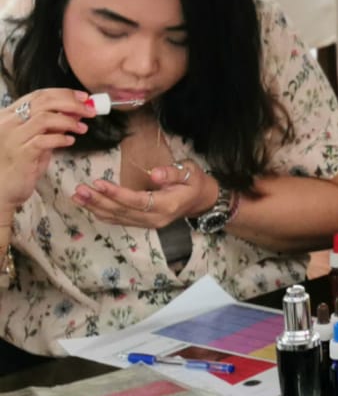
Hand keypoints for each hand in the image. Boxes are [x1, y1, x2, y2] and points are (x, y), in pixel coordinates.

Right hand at [0, 89, 92, 210]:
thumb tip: (77, 111)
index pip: (39, 95)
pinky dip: (61, 138)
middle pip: (43, 102)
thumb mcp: (38, 139)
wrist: (4, 188)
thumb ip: (53, 125)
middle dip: (72, 104)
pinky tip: (70, 141)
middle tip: (90, 110)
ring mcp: (12, 138)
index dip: (64, 93)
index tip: (84, 97)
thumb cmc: (21, 163)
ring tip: (83, 128)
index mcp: (10, 115)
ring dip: (69, 121)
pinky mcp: (20, 154)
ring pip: (44, 118)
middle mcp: (7, 123)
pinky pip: (44, 140)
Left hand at [73, 163, 218, 231]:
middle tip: (80, 190)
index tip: (98, 183)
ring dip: (96, 208)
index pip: (137, 201)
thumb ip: (173, 173)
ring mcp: (148, 223)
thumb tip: (155, 174)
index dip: (116, 193)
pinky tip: (89, 206)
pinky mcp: (142, 223)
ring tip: (77, 196)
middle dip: (99, 201)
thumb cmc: (195, 182)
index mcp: (168, 206)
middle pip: (122, 211)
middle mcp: (155, 219)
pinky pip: (119, 220)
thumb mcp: (190, 172)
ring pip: (117, 218)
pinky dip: (102, 213)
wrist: (201, 201)